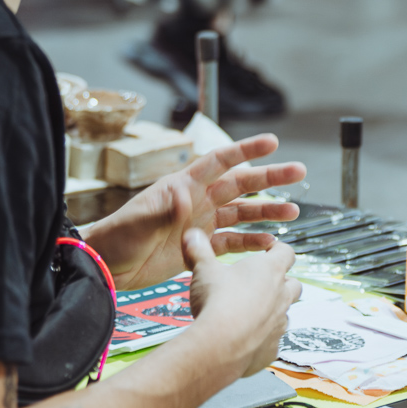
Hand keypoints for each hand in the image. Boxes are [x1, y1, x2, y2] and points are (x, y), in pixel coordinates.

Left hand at [84, 134, 305, 288]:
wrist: (107, 266)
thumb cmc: (119, 236)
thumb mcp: (140, 220)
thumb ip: (166, 209)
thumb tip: (187, 195)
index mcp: (183, 185)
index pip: (220, 161)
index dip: (246, 150)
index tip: (272, 142)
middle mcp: (198, 200)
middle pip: (240, 184)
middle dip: (270, 177)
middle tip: (299, 171)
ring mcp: (200, 224)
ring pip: (242, 213)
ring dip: (267, 212)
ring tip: (293, 213)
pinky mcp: (200, 248)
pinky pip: (232, 243)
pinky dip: (251, 243)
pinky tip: (269, 243)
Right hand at [184, 229, 300, 376]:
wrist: (218, 346)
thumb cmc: (216, 303)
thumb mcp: (204, 270)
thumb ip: (200, 251)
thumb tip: (193, 235)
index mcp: (270, 270)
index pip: (286, 252)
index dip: (278, 249)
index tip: (269, 249)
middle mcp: (281, 295)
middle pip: (294, 284)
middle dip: (282, 282)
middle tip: (262, 283)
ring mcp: (279, 323)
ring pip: (285, 313)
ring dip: (273, 311)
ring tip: (251, 312)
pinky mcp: (272, 348)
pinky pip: (273, 341)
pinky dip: (263, 338)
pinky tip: (245, 339)